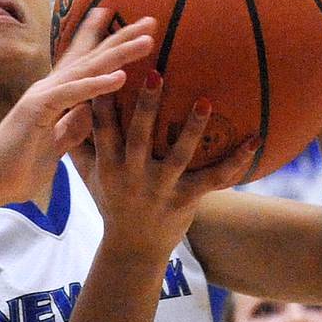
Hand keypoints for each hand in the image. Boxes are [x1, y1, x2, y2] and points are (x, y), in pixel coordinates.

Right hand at [0, 9, 155, 205]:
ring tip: (147, 40)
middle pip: (90, 57)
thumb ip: (73, 129)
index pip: (84, 64)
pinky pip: (72, 94)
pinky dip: (95, 84)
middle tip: (151, 20)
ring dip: (117, 53)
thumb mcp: (56, 148)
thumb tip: (93, 115)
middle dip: (120, 37)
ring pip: (86, 68)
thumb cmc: (17, 170)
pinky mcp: (36, 110)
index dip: (105, 42)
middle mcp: (49, 90)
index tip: (129, 26)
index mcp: (54, 98)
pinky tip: (120, 77)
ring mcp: (42, 97)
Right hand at [82, 74, 256, 258]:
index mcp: (109, 166)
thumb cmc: (112, 205)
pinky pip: (214, 179)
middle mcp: (133, 176)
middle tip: (157, 73)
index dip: (104, 101)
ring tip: (204, 101)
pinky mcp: (185, 200)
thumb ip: (80, 148)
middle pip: (139, 136)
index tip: (109, 71)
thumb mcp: (90, 179)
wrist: (132, 250)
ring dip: (192, 128)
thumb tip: (67, 114)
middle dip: (147, 105)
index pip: (103, 130)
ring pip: (178, 155)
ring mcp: (160, 188)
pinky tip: (255, 140)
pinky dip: (236, 161)